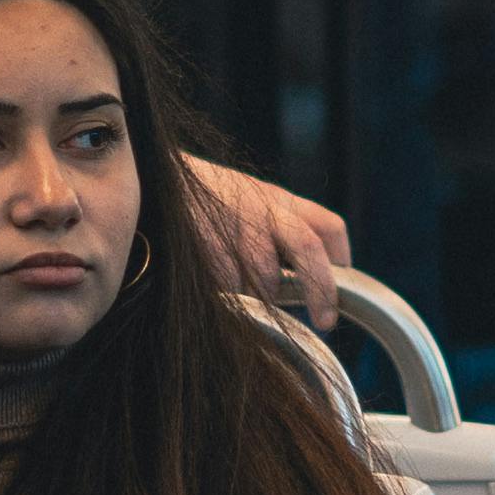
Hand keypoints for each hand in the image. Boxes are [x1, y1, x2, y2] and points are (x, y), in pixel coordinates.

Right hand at [180, 157, 349, 322]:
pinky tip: (217, 291)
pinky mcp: (205, 237)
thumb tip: (301, 281)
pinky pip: (228, 283)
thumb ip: (275, 229)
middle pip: (308, 247)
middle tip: (325, 321)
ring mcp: (234, 221)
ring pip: (265, 275)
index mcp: (277, 200)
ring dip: (261, 296)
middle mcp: (262, 207)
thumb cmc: (201, 198)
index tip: (341, 284)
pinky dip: (229, 296)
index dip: (341, 257)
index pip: (326, 225)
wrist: (153, 173)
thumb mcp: (246, 200)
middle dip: (321, 289)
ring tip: (246, 298)